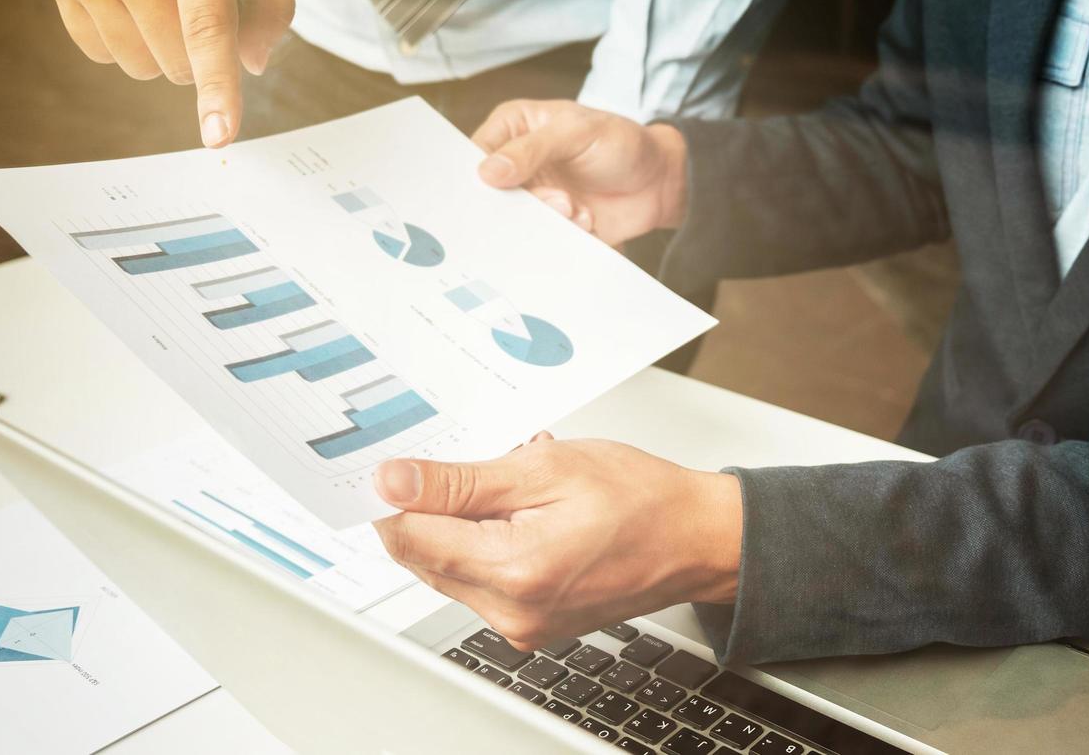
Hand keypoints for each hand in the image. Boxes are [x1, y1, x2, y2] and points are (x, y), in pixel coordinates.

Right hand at [46, 0, 293, 146]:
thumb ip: (274, 4)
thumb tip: (252, 66)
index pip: (208, 30)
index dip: (217, 89)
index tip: (219, 136)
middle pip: (180, 64)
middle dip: (204, 51)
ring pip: (141, 67)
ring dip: (165, 48)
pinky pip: (102, 52)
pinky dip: (127, 38)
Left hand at [371, 435, 741, 649]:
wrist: (697, 538)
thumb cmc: (641, 500)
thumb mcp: (546, 468)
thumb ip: (459, 482)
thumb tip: (391, 484)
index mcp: (513, 570)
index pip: (410, 536)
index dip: (395, 495)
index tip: (398, 464)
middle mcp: (511, 611)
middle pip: (426, 555)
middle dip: (439, 505)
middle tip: (486, 464)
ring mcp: (521, 625)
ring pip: (452, 565)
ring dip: (470, 521)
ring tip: (524, 486)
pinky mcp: (531, 625)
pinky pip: (484, 579)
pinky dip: (493, 540)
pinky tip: (531, 512)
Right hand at [472, 100, 689, 245]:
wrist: (660, 182)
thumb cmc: (621, 143)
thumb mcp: (577, 132)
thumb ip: (532, 149)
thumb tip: (488, 170)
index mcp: (514, 128)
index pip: (476, 152)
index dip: (479, 174)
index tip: (494, 188)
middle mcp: (517, 165)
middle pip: (490, 193)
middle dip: (517, 203)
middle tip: (555, 200)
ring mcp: (532, 197)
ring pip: (513, 220)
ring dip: (546, 219)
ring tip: (577, 207)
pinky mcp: (550, 225)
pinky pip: (538, 239)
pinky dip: (562, 233)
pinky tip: (587, 219)